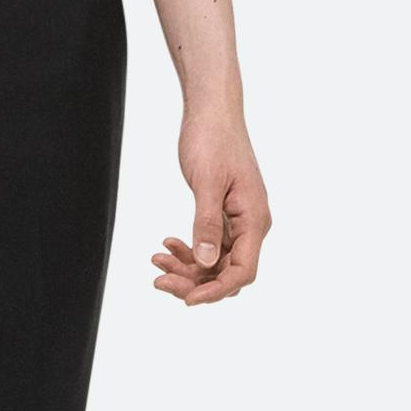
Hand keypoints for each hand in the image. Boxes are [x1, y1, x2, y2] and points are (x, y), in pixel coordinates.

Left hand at [150, 111, 268, 304]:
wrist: (211, 111)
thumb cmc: (213, 139)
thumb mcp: (207, 183)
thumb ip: (207, 223)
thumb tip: (206, 261)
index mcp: (255, 219)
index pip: (242, 272)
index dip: (215, 290)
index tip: (186, 299)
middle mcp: (251, 225)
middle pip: (226, 272)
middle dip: (193, 281)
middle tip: (158, 278)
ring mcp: (237, 221)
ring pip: (214, 262)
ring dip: (186, 267)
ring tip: (156, 259)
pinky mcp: (223, 214)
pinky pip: (208, 245)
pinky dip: (187, 249)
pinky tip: (166, 244)